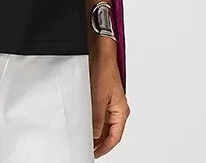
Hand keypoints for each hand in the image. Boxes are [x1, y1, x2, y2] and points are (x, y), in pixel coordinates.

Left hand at [88, 37, 129, 156]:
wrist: (100, 52)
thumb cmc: (104, 70)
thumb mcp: (98, 98)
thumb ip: (96, 119)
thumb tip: (95, 135)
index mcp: (121, 110)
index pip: (114, 136)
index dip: (104, 147)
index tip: (94, 153)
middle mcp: (117, 108)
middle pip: (110, 131)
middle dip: (99, 141)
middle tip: (87, 148)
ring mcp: (110, 102)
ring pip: (104, 123)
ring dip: (95, 131)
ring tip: (84, 137)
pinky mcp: (103, 96)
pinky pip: (99, 113)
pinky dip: (93, 120)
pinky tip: (84, 122)